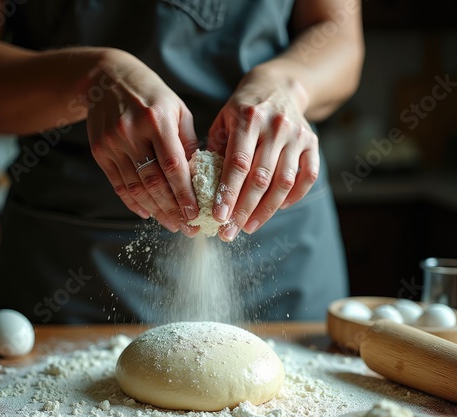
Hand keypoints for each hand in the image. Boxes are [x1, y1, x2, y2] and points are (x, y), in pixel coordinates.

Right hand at [85, 50, 199, 235]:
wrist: (106, 79)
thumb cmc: (151, 95)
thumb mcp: (177, 110)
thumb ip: (187, 143)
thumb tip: (199, 177)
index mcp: (156, 120)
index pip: (173, 166)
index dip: (185, 194)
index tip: (195, 214)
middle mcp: (132, 133)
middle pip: (154, 182)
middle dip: (172, 210)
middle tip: (187, 227)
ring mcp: (112, 143)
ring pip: (135, 188)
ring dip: (155, 211)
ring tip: (171, 224)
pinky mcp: (99, 152)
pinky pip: (118, 185)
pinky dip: (133, 203)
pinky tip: (148, 213)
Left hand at [208, 67, 318, 240]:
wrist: (279, 86)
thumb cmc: (243, 109)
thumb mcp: (223, 120)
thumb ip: (215, 151)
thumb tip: (203, 189)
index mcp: (248, 119)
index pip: (238, 163)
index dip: (228, 193)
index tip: (219, 217)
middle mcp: (276, 127)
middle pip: (260, 178)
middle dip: (243, 210)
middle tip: (229, 232)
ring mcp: (297, 136)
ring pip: (283, 182)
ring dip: (266, 210)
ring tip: (249, 227)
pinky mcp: (312, 143)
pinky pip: (308, 177)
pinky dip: (294, 196)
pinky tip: (278, 208)